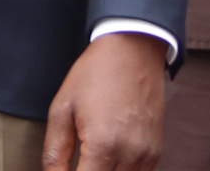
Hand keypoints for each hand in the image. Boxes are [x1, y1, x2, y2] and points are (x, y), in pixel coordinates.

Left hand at [42, 32, 163, 170]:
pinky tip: (105, 163)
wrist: (133, 49)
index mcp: (104, 145)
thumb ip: (54, 152)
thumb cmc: (94, 74)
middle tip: (73, 165)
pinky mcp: (155, 152)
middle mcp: (130, 155)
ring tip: (87, 162)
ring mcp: (146, 155)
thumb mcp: (62, 109)